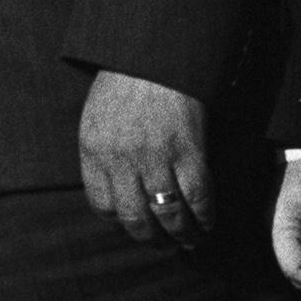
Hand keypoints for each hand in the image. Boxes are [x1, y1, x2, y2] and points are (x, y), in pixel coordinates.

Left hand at [80, 69, 212, 245]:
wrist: (156, 57)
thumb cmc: (125, 85)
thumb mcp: (97, 119)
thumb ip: (103, 154)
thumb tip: (117, 189)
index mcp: (93, 151)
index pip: (101, 204)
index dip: (119, 220)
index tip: (132, 223)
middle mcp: (121, 160)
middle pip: (135, 218)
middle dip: (150, 238)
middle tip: (162, 243)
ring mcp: (156, 158)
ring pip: (169, 215)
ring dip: (181, 236)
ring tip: (188, 241)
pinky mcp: (189, 153)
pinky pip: (198, 198)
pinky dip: (205, 218)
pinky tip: (207, 224)